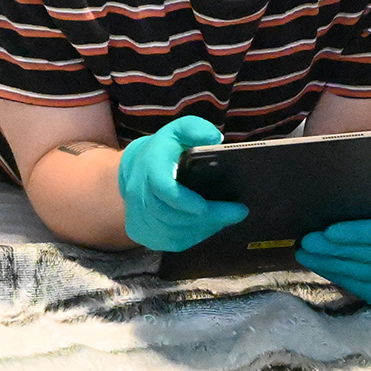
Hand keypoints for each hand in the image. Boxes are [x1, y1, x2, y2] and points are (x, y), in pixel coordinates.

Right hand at [115, 116, 247, 252]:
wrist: (133, 169)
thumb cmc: (164, 150)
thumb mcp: (178, 130)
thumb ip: (196, 129)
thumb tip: (215, 138)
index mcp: (149, 167)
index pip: (163, 188)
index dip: (185, 200)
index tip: (208, 205)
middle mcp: (138, 195)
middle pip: (173, 215)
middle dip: (208, 217)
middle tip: (237, 212)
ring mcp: (138, 217)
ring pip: (173, 232)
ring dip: (203, 228)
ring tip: (227, 218)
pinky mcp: (141, 233)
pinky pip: (170, 241)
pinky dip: (193, 236)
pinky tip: (210, 226)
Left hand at [295, 179, 370, 304]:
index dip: (356, 233)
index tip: (329, 230)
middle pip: (370, 255)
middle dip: (335, 250)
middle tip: (307, 241)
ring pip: (361, 274)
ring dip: (329, 264)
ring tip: (304, 253)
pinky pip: (358, 286)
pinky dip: (334, 276)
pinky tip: (317, 264)